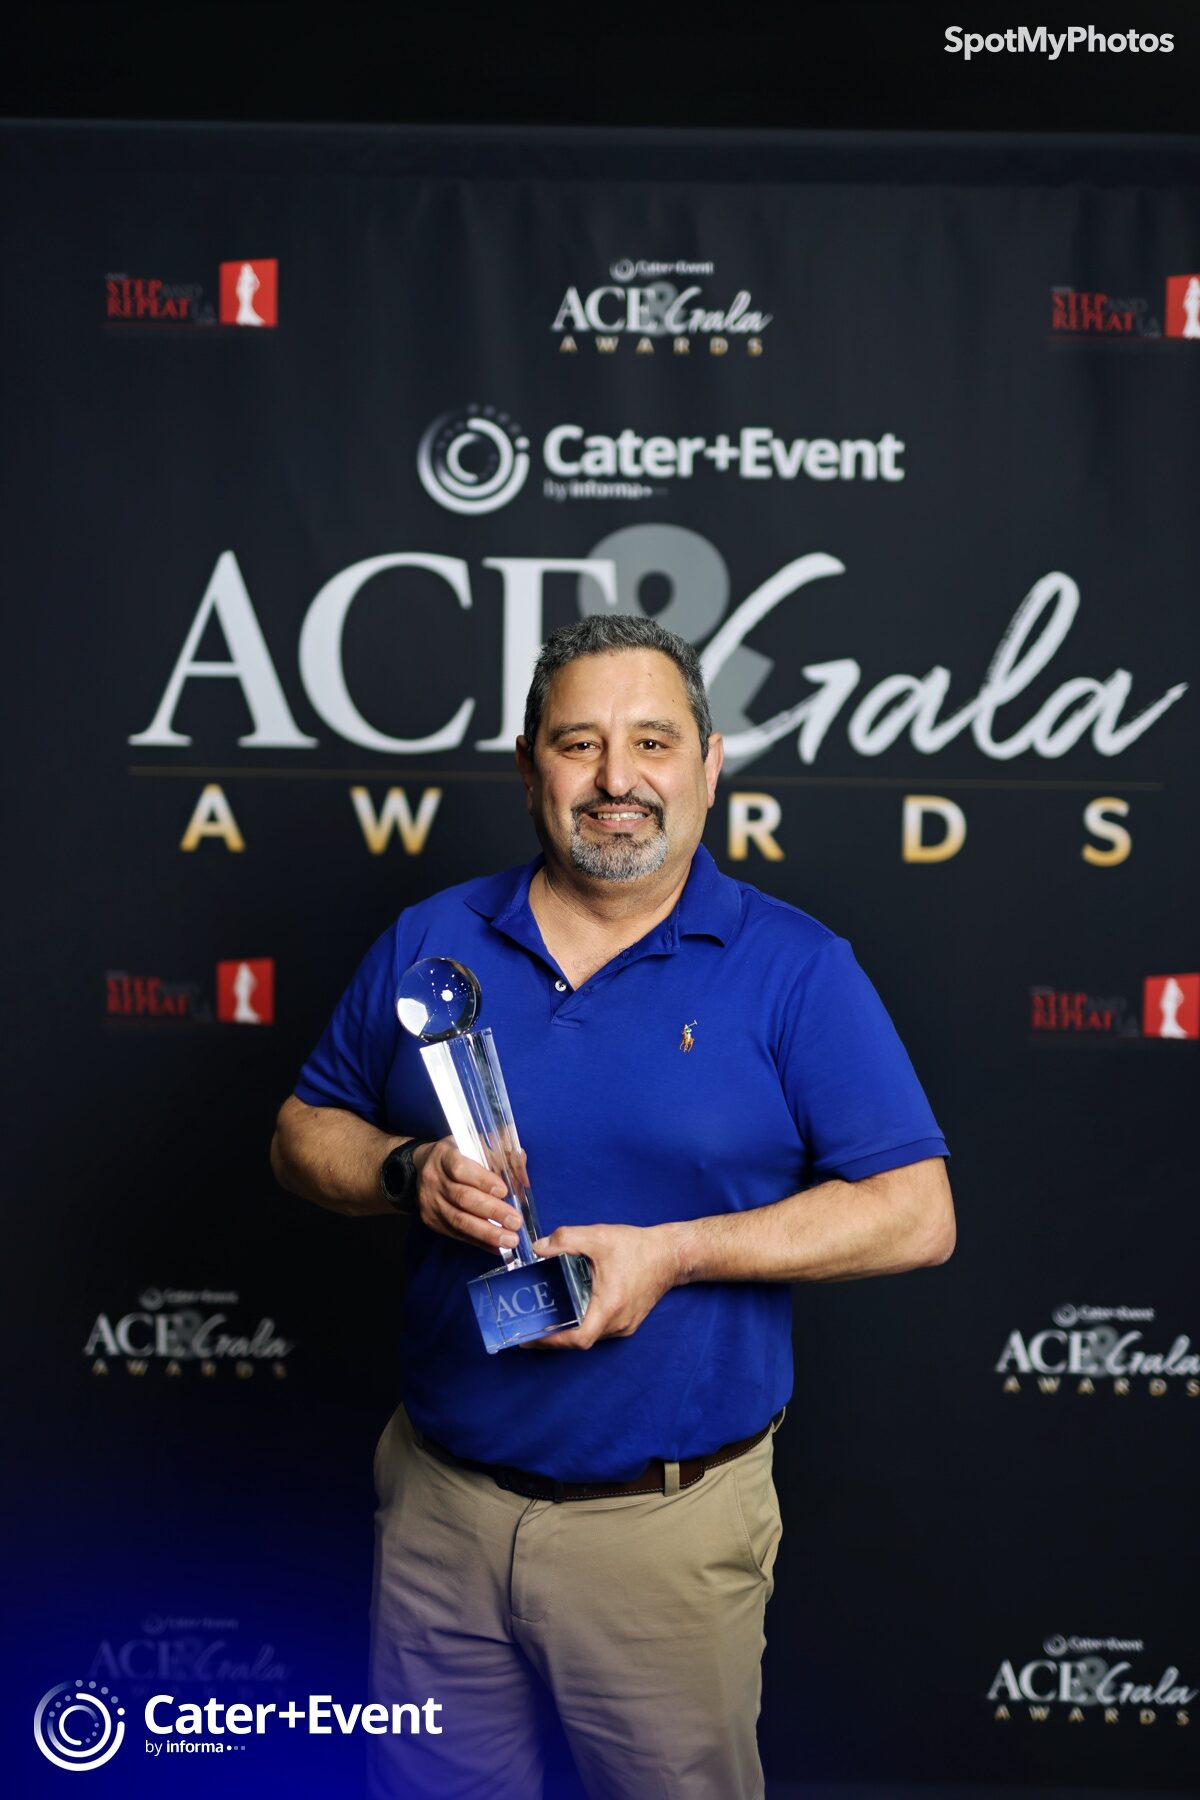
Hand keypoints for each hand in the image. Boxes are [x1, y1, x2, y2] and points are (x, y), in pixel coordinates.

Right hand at [413, 1139, 523, 1253]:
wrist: (422, 1167)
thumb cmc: (458, 1155)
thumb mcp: (474, 1144)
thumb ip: (500, 1155)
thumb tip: (522, 1172)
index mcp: (445, 1155)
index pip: (461, 1168)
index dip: (482, 1180)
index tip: (504, 1191)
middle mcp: (434, 1179)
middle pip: (463, 1198)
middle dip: (492, 1211)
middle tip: (516, 1222)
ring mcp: (431, 1202)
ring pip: (459, 1220)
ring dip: (487, 1232)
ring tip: (510, 1240)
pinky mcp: (432, 1221)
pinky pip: (457, 1234)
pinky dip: (479, 1242)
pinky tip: (497, 1247)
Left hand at [522, 1223, 681, 1349]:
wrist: (671, 1254)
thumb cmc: (638, 1247)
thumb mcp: (598, 1236)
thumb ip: (566, 1239)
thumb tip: (539, 1248)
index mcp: (610, 1306)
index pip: (579, 1338)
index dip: (551, 1341)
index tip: (530, 1337)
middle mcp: (618, 1323)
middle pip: (580, 1340)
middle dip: (553, 1337)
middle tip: (529, 1327)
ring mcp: (625, 1325)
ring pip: (590, 1335)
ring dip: (568, 1330)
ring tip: (545, 1319)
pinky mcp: (628, 1321)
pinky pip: (600, 1329)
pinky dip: (583, 1323)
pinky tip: (571, 1310)